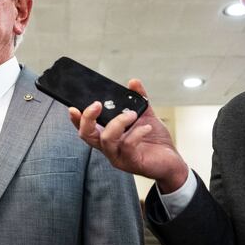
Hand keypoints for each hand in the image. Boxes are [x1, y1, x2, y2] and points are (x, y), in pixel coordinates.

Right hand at [69, 79, 188, 192]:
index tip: (73, 107)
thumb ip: (138, 100)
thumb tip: (133, 82)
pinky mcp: (131, 162)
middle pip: (86, 135)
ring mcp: (118, 157)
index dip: (76, 119)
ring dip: (118, 122)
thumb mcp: (146, 116)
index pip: (86, 128)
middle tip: (97, 105)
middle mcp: (109, 148)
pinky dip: (136, 133)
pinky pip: (127, 145)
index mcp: (108, 136)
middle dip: (87, 118)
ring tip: (132, 114)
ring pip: (106, 139)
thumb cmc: (155, 141)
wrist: (172, 161)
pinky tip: (146, 127)